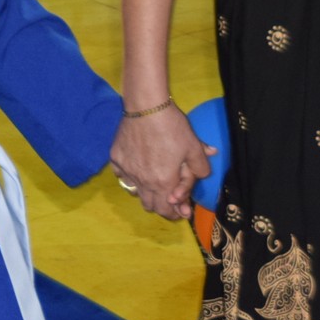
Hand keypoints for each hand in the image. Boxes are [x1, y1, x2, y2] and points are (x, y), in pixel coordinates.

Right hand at [109, 105, 215, 220]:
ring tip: (154, 183)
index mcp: (163, 183)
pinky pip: (122, 176)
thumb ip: (201, 168)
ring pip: (135, 193)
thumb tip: (203, 177)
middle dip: (162, 206)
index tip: (182, 209)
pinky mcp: (116, 158)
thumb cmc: (172, 127)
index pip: (168, 210)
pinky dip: (131, 177)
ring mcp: (127, 170)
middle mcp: (142, 181)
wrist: (146, 106)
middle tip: (170, 198)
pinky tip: (138, 168)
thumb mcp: (194, 147)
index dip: (177, 213)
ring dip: (146, 194)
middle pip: (151, 206)